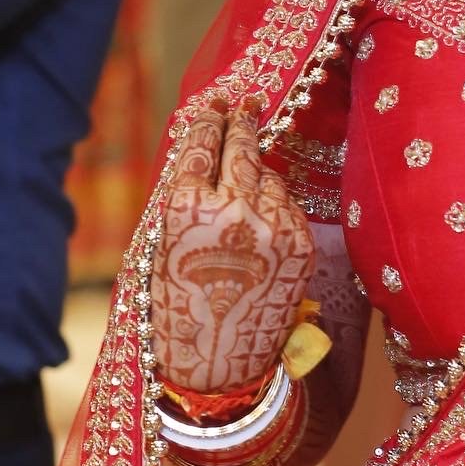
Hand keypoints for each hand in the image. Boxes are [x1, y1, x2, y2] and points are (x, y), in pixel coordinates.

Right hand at [150, 101, 315, 393]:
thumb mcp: (163, 243)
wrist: (218, 364)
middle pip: (243, 147)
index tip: (215, 103)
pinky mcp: (300, 243)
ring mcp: (273, 224)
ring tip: (244, 180)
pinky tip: (260, 221)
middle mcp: (234, 207)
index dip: (209, 119)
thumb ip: (187, 198)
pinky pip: (287, 206)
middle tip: (244, 101)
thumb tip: (210, 153)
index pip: (203, 143)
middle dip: (242, 121)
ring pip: (268, 176)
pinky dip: (274, 205)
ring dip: (257, 172)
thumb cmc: (178, 306)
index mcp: (187, 205)